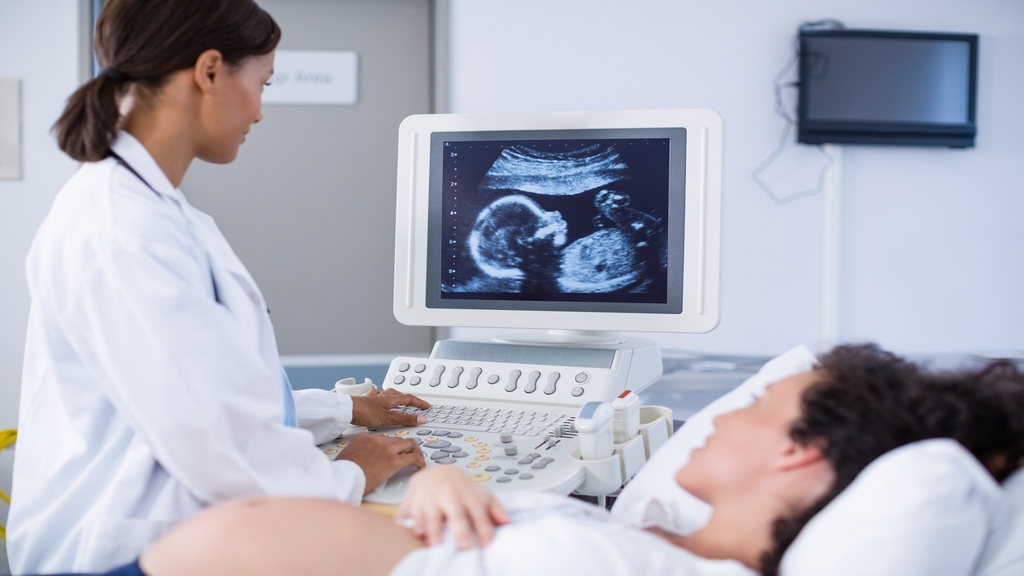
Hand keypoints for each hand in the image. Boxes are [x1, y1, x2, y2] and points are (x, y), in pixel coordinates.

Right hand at [335, 433, 424, 493]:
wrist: (343, 478)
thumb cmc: (343, 471)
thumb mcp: (349, 455)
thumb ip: (360, 452)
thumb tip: (366, 458)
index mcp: (365, 437)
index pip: (385, 438)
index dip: (393, 446)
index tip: (396, 452)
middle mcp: (378, 440)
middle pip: (399, 440)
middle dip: (407, 447)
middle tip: (412, 454)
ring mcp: (387, 449)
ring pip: (410, 445)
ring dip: (416, 452)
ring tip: (418, 460)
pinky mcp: (394, 461)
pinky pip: (413, 458)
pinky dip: (420, 462)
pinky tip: (420, 467)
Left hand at [351, 388, 430, 427]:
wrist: (345, 410)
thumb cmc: (363, 413)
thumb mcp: (388, 418)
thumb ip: (404, 419)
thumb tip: (420, 419)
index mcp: (390, 399)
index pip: (409, 398)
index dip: (419, 402)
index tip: (426, 406)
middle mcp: (383, 396)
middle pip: (400, 394)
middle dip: (410, 398)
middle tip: (417, 403)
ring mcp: (374, 398)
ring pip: (389, 393)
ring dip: (397, 396)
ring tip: (401, 399)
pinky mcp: (366, 401)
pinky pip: (377, 395)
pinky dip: (381, 396)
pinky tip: (379, 397)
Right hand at [395, 466, 509, 548]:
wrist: (435, 472)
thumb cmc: (460, 488)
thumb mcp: (480, 493)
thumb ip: (495, 508)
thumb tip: (508, 523)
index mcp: (468, 495)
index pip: (479, 513)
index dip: (483, 529)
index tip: (486, 545)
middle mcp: (449, 496)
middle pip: (455, 513)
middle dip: (459, 530)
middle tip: (463, 547)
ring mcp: (430, 498)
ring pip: (431, 515)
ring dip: (433, 530)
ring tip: (436, 545)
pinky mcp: (413, 502)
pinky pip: (411, 514)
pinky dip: (413, 524)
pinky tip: (416, 534)